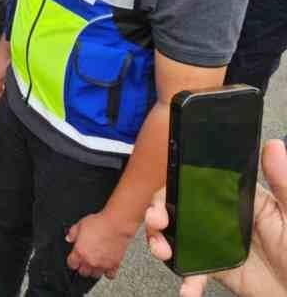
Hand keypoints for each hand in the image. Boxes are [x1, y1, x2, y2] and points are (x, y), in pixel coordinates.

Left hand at [66, 210, 134, 279]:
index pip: (71, 264)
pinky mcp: (114, 265)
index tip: (74, 259)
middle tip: (84, 261)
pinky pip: (109, 275)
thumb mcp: (80, 224)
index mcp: (80, 252)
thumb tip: (69, 238)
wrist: (116, 225)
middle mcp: (90, 261)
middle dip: (82, 267)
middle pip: (83, 272)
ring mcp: (102, 264)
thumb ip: (72, 233)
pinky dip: (108, 272)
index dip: (72, 261)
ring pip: (95, 275)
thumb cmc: (99, 223)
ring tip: (95, 264)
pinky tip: (106, 266)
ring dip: (94, 271)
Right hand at [145, 139, 286, 296]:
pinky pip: (191, 269)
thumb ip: (282, 183)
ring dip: (160, 242)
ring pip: (176, 236)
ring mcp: (214, 243)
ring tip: (162, 252)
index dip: (174, 186)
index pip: (196, 184)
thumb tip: (274, 146)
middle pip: (177, 208)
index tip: (164, 196)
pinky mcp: (215, 267)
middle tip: (156, 222)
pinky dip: (185, 280)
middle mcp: (220, 218)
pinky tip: (187, 288)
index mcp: (237, 198)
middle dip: (158, 213)